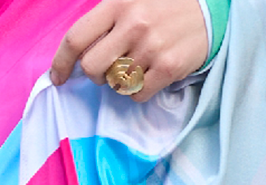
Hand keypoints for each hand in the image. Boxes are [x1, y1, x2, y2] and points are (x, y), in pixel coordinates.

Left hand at [51, 0, 208, 103]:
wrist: (207, 11)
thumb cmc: (162, 6)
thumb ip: (105, 18)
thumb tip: (80, 50)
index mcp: (115, 5)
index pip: (76, 38)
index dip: (61, 62)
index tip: (57, 77)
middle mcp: (131, 25)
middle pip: (92, 67)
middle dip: (95, 75)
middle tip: (107, 70)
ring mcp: (151, 48)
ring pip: (116, 84)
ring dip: (120, 83)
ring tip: (134, 69)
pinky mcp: (168, 68)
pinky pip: (138, 95)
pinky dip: (138, 92)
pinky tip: (148, 77)